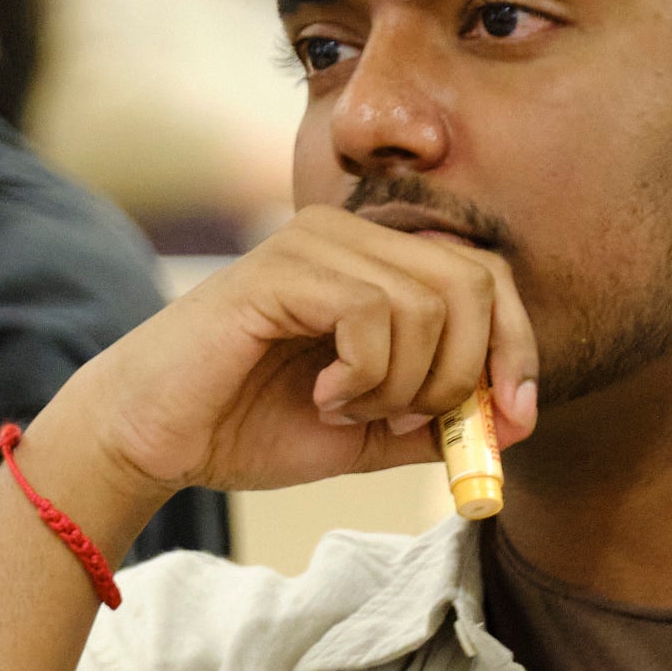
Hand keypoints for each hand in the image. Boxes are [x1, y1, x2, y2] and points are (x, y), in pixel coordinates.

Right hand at [54, 207, 537, 514]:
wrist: (152, 437)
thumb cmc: (248, 425)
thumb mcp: (370, 433)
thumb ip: (439, 421)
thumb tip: (519, 421)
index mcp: (376, 260)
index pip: (487, 275)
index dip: (516, 346)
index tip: (514, 419)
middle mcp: (351, 233)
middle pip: (474, 282)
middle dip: (464, 373)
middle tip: (412, 424)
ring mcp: (315, 242)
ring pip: (427, 304)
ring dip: (405, 383)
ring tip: (349, 409)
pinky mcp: (281, 267)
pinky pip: (372, 313)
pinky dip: (365, 374)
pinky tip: (323, 397)